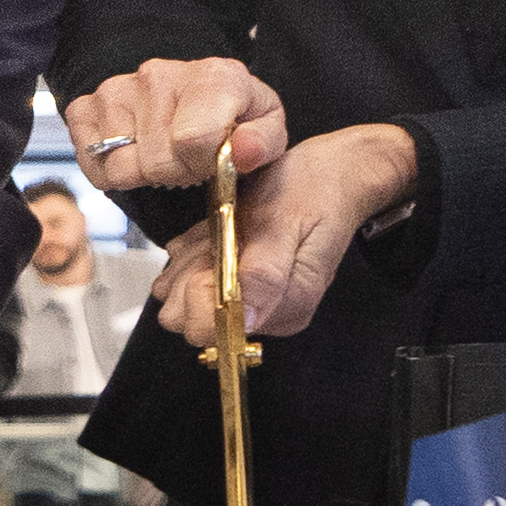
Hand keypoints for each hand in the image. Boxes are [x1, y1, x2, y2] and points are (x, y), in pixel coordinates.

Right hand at [65, 55, 287, 208]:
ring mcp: (116, 88)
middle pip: (155, 160)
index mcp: (214, 76)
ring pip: (118, 164)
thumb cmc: (232, 119)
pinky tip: (132, 153)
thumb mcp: (266, 129)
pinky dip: (107, 169)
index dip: (202, 164)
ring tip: (161, 154)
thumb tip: (244, 151)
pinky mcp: (84, 106)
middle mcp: (159, 74)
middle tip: (186, 162)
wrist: (190, 100)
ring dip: (140, 172)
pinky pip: (88, 159)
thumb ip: (262, 142)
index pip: (194, 138)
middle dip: (173, 173)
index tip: (209, 162)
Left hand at [169, 125, 420, 343]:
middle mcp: (262, 315)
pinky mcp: (229, 287)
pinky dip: (192, 253)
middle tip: (222, 235)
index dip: (201, 290)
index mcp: (284, 309)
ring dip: (191, 260)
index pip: (210, 329)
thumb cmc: (313, 193)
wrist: (326, 176)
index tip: (220, 252)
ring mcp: (244, 302)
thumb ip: (264, 274)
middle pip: (186, 315)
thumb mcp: (286, 224)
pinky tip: (218, 234)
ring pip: (179, 295)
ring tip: (225, 231)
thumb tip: (244, 320)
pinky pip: (182, 277)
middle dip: (191, 273)